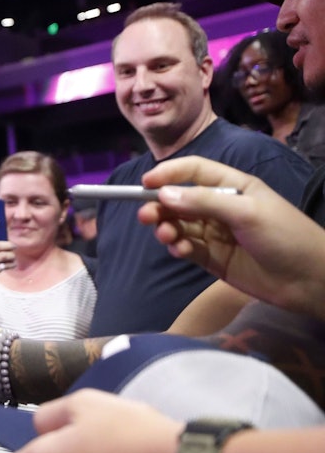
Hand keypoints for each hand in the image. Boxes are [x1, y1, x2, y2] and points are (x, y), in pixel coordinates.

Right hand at [137, 156, 324, 318]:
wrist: (309, 280)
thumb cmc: (284, 235)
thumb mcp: (246, 212)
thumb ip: (204, 202)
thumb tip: (163, 194)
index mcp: (233, 187)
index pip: (194, 172)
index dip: (169, 174)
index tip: (145, 183)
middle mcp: (220, 207)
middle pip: (180, 200)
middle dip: (160, 206)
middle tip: (145, 216)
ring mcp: (216, 233)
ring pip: (180, 225)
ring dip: (167, 228)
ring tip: (166, 236)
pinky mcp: (213, 258)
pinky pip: (187, 248)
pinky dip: (178, 247)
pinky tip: (180, 250)